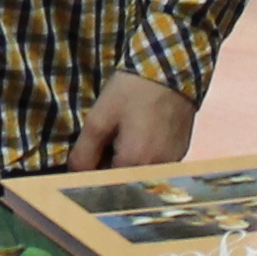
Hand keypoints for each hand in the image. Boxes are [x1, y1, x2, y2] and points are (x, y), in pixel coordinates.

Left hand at [65, 72, 194, 173]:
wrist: (170, 70)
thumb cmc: (131, 91)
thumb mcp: (98, 119)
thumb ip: (84, 153)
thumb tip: (76, 175)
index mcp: (134, 162)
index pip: (105, 185)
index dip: (92, 174)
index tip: (87, 160)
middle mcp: (156, 170)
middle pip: (124, 182)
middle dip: (109, 168)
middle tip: (105, 143)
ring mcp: (172, 163)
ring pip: (139, 175)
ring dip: (127, 163)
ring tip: (123, 135)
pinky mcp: (181, 154)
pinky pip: (155, 166)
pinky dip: (144, 158)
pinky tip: (140, 135)